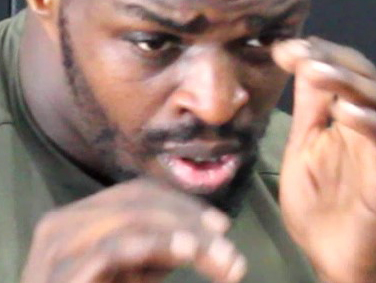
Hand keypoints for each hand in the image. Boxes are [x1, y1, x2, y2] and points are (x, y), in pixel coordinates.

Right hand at [21, 179, 245, 282]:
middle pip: (138, 203)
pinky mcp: (59, 277)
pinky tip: (185, 249)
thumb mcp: (130, 272)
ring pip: (131, 219)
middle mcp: (62, 225)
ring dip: (184, 234)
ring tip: (218, 254)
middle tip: (229, 251)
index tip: (222, 226)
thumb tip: (207, 233)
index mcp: (78, 218)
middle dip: (190, 221)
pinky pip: (111, 249)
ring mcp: (55, 250)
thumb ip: (158, 249)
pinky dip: (154, 244)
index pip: (138, 194)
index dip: (183, 204)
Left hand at [273, 37, 375, 282]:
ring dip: (345, 81)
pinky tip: (343, 112)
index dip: (316, 53)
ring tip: (315, 70)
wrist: (339, 259)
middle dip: (329, 58)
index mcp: (351, 116)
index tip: (281, 48)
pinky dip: (368, 123)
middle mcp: (374, 122)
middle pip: (362, 74)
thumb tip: (302, 62)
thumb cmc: (320, 209)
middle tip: (298, 51)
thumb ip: (308, 109)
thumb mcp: (303, 149)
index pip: (342, 70)